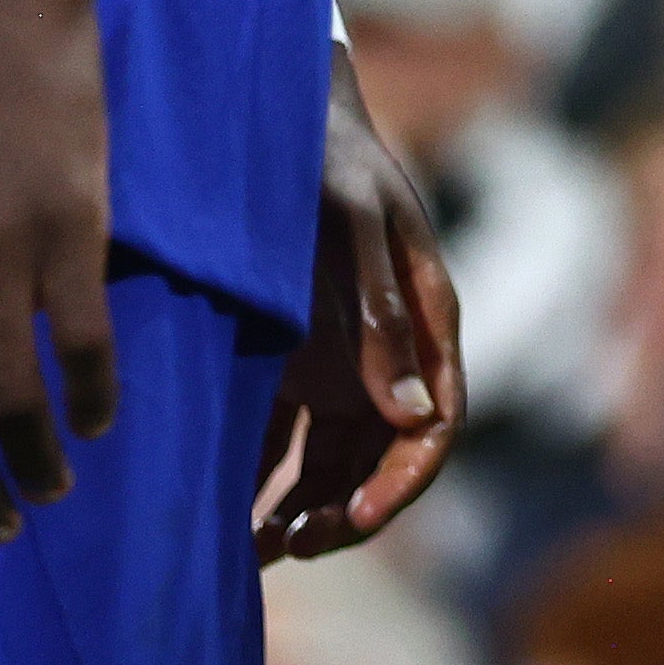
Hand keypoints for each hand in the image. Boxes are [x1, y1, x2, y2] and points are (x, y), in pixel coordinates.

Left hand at [258, 46, 464, 557]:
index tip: (351, 521)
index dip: (400, 483)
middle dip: (345, 515)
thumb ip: (382, 312)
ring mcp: (341, 362)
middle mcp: (389, 354)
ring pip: (334, 465)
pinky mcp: (292, 365)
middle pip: (383, 461)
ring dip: (305, 512)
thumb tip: (410, 414)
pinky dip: (264, 485)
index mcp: (426, 321)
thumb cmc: (326, 156)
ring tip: (256, 549)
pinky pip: (285, 443)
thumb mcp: (355, 220)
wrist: (270, 115)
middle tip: (291, 546)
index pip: (434, 426)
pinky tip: (228, 516)